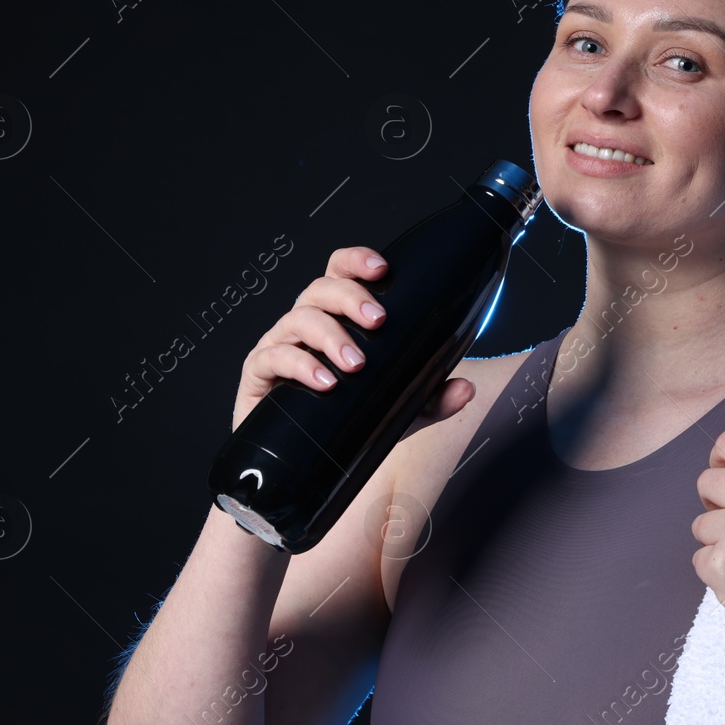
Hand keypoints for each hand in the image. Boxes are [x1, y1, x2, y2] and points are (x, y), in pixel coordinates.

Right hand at [231, 245, 474, 433]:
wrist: (306, 463)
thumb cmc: (347, 421)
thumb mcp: (398, 410)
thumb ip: (431, 398)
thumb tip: (465, 389)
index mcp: (336, 317)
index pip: (341, 272)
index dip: (357, 261)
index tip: (383, 269)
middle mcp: (306, 323)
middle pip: (321, 288)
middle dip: (351, 298)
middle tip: (379, 322)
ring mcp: (280, 344)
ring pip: (299, 318)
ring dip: (331, 336)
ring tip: (355, 364)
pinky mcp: (259, 373)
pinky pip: (273, 356)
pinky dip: (300, 365)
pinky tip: (324, 382)